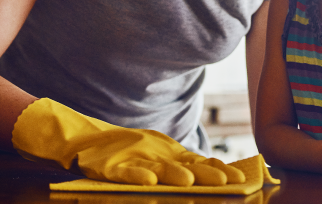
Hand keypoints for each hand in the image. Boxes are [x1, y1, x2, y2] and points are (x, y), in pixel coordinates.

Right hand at [12, 98, 244, 185]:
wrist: (79, 139)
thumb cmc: (122, 151)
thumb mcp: (154, 155)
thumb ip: (180, 164)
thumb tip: (218, 173)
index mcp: (166, 153)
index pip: (197, 162)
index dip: (219, 170)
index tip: (241, 179)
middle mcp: (153, 155)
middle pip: (183, 165)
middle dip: (207, 174)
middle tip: (227, 182)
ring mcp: (132, 159)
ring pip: (157, 169)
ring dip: (173, 175)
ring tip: (189, 182)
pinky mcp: (109, 167)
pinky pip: (124, 173)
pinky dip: (136, 177)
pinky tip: (148, 182)